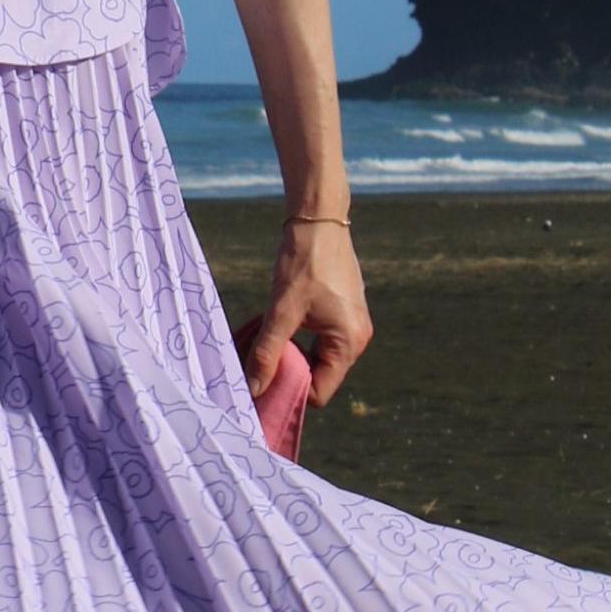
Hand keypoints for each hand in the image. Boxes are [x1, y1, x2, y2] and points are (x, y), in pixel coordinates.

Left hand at [237, 214, 371, 409]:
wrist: (318, 218)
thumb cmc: (303, 261)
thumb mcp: (281, 310)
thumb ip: (267, 351)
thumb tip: (254, 388)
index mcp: (349, 343)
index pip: (320, 393)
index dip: (289, 393)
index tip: (259, 385)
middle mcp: (356, 338)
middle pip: (318, 377)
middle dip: (286, 373)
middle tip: (254, 364)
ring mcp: (350, 324)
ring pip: (315, 357)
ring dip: (288, 354)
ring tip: (261, 343)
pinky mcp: (341, 311)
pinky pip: (318, 339)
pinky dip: (295, 338)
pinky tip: (274, 326)